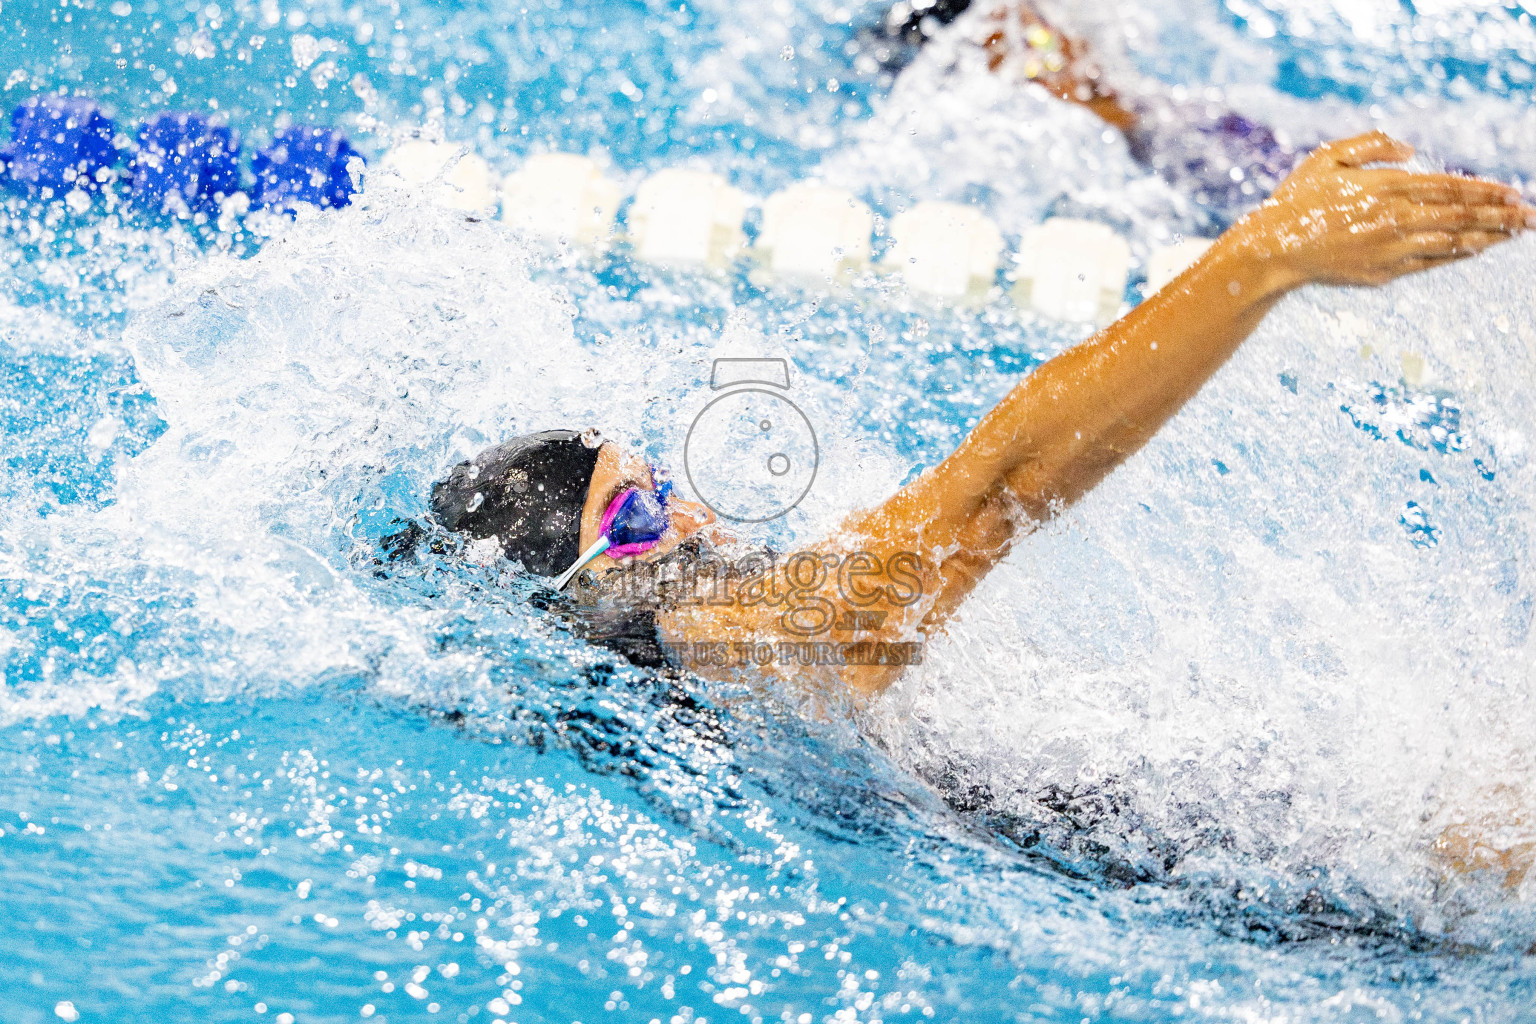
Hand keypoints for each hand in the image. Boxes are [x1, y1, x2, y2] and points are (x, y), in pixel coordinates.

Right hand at [1230, 131, 1534, 292]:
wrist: (1271, 250)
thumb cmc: (1296, 200)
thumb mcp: (1326, 157)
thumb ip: (1371, 145)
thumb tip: (1411, 150)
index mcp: (1383, 186)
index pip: (1448, 186)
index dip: (1485, 190)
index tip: (1513, 191)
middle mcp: (1392, 218)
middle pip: (1460, 215)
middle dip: (1500, 215)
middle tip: (1531, 215)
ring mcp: (1389, 248)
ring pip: (1452, 242)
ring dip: (1489, 236)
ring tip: (1515, 232)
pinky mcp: (1381, 273)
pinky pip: (1429, 263)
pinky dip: (1457, 255)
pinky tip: (1477, 248)